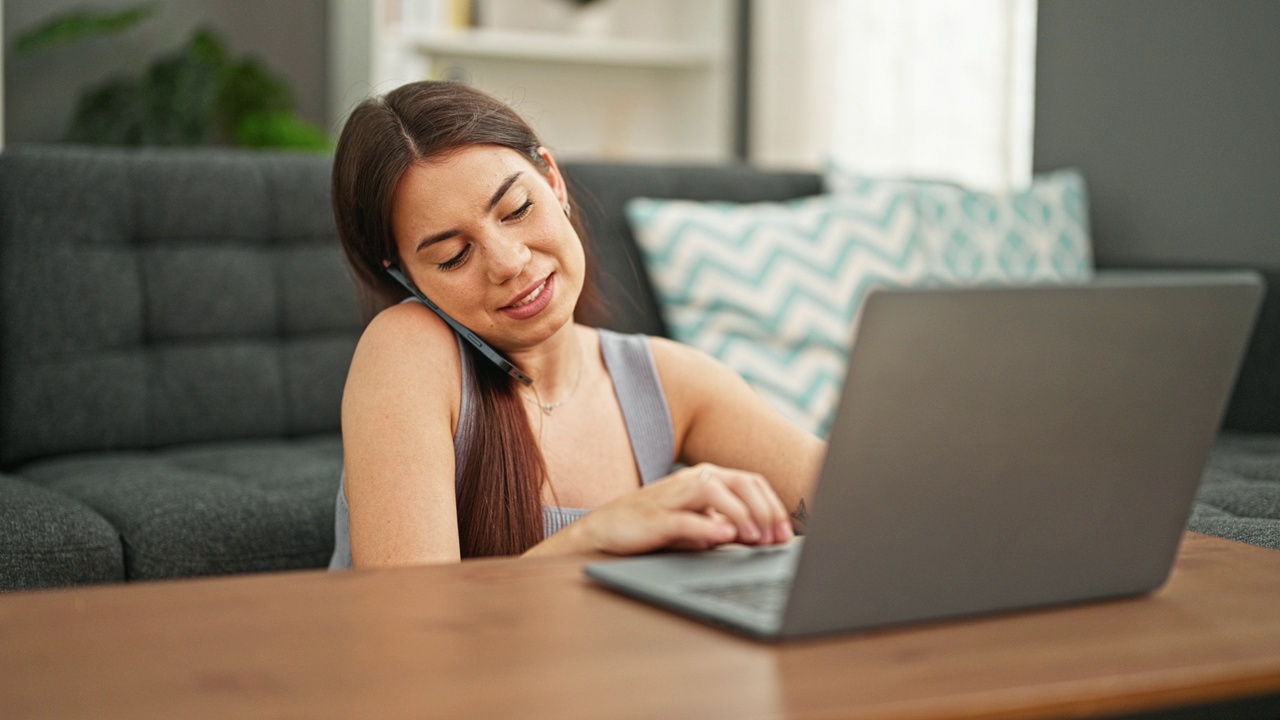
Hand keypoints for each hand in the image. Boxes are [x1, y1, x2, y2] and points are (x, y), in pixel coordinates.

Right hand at [571, 463, 794, 555]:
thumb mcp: (698, 525)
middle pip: (740, 482)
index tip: (786, 536)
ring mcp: (672, 496)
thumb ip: (727, 526)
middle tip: (777, 540)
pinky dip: (706, 527)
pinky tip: (724, 538)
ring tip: (755, 539)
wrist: (605, 531)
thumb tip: (764, 538)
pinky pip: (684, 517)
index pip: (752, 482)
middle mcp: (693, 480)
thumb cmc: (655, 527)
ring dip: (741, 514)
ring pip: (715, 491)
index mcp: (707, 479)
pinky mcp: (654, 517)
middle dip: (765, 510)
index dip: (774, 507)